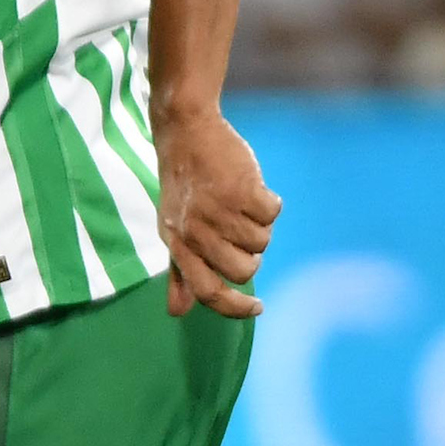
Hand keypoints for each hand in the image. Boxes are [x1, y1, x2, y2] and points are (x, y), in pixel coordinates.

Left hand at [154, 105, 280, 318]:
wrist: (186, 132)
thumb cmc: (183, 186)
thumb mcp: (172, 228)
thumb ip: (178, 272)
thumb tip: (177, 313)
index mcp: (178, 245)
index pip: (208, 292)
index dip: (235, 308)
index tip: (258, 308)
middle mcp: (196, 232)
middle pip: (243, 269)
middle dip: (250, 253)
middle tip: (240, 227)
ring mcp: (219, 211)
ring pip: (261, 242)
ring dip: (259, 225)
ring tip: (241, 203)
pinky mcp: (242, 190)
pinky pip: (272, 214)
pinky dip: (269, 202)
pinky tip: (254, 189)